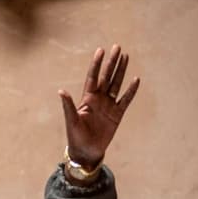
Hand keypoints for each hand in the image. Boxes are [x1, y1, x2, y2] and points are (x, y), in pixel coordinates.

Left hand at [59, 44, 139, 168]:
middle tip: (117, 47)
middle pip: (106, 77)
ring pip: (116, 84)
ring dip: (121, 71)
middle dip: (111, 62)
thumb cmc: (75, 137)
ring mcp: (108, 106)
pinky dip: (131, 91)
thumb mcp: (71, 121)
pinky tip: (136, 79)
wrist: (87, 152)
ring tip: (126, 56)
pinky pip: (125, 100)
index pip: (93, 77)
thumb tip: (61, 91)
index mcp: (87, 99)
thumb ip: (68, 105)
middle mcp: (98, 99)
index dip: (96, 64)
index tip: (101, 50)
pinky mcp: (117, 115)